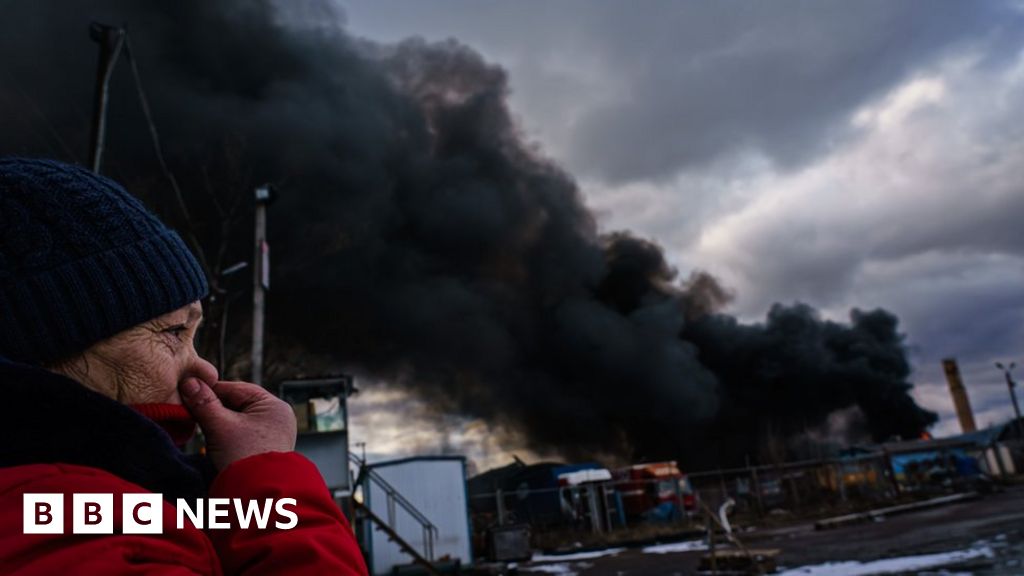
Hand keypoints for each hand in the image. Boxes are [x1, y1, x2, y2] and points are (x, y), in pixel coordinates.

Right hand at [179, 378, 296, 469]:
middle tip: (188, 409)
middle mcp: (276, 419)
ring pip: (236, 421)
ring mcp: (271, 436)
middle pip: (236, 405)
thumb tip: (189, 382)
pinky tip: (210, 441)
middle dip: (212, 408)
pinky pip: (239, 436)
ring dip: (216, 423)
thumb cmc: (244, 458)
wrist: (258, 497)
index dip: (210, 390)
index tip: (186, 391)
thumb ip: (204, 403)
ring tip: (198, 425)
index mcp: (274, 406)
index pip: (236, 389)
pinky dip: (224, 436)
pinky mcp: (262, 451)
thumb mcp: (220, 427)